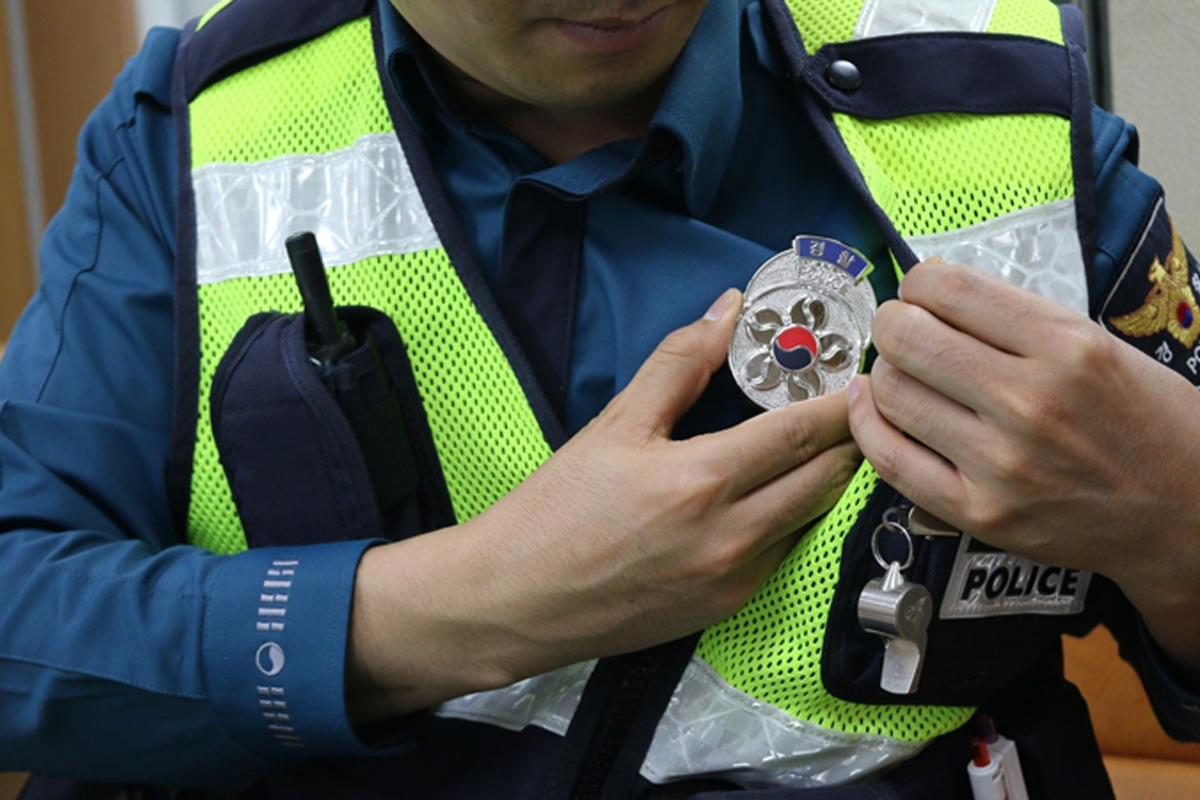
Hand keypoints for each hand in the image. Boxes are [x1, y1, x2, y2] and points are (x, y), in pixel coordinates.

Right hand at [348, 289, 860, 719]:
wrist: (517, 600)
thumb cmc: (556, 511)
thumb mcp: (614, 426)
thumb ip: (678, 364)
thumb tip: (725, 312)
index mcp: (701, 480)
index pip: (801, 433)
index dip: (840, 404)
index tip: (861, 380)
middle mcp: (731, 536)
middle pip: (825, 479)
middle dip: (849, 441)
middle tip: (853, 409)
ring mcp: (733, 580)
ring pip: (811, 519)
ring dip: (824, 481)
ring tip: (819, 446)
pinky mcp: (726, 608)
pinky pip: (781, 554)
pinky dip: (791, 519)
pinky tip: (773, 496)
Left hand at [847, 258, 1199, 675]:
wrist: (1184, 516)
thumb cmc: (1147, 424)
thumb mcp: (1101, 345)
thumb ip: (1018, 318)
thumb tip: (931, 290)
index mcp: (1066, 347)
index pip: (945, 288)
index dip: (918, 283)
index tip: (921, 293)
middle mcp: (1029, 402)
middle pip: (904, 337)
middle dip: (893, 324)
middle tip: (903, 331)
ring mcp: (1000, 463)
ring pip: (890, 391)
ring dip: (886, 374)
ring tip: (908, 375)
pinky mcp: (978, 512)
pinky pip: (889, 458)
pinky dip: (869, 423)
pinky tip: (874, 406)